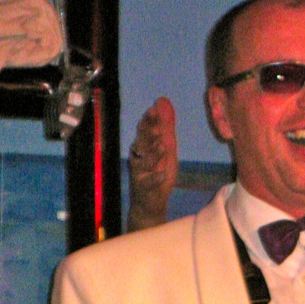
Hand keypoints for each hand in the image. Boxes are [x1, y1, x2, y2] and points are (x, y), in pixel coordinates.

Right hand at [127, 97, 178, 230]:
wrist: (151, 203)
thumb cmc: (157, 172)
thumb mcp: (165, 147)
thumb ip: (165, 126)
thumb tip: (162, 100)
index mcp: (143, 146)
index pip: (143, 130)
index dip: (148, 120)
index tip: (154, 109)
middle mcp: (138, 158)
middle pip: (140, 143)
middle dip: (147, 134)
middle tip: (157, 127)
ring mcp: (140, 173)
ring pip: (144, 162)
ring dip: (153, 154)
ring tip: (162, 146)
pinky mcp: (144, 189)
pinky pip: (148, 183)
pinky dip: (156, 178)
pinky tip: (163, 174)